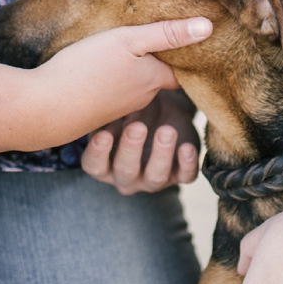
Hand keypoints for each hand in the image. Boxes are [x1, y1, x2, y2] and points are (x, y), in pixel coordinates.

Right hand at [29, 17, 212, 141]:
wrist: (44, 108)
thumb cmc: (86, 70)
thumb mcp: (127, 41)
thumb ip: (166, 34)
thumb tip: (209, 27)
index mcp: (153, 80)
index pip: (182, 69)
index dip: (187, 55)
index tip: (191, 40)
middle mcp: (141, 98)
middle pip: (158, 77)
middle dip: (160, 61)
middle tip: (157, 36)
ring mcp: (118, 107)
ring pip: (134, 85)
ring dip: (134, 70)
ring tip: (126, 50)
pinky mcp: (96, 111)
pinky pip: (113, 92)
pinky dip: (113, 81)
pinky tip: (100, 69)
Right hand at [83, 88, 200, 194]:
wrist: (163, 112)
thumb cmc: (132, 112)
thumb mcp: (121, 109)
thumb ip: (114, 112)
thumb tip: (114, 104)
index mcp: (104, 163)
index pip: (94, 165)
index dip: (98, 152)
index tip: (104, 134)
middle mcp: (126, 176)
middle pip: (125, 172)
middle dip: (131, 149)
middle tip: (137, 126)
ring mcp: (153, 179)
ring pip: (156, 177)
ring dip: (161, 154)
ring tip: (166, 131)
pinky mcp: (180, 175)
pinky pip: (186, 176)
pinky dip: (187, 163)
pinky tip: (187, 146)